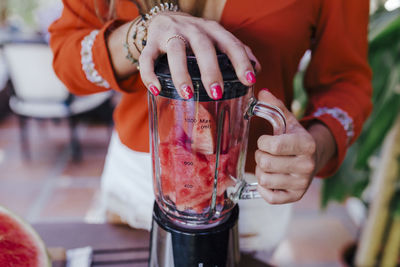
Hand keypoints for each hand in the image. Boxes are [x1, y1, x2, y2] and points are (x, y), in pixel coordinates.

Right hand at [139, 12, 260, 98]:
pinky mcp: (152, 42)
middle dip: (211, 70)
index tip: (249, 80)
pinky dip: (150, 74)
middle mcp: (193, 29)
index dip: (241, 61)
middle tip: (217, 92)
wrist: (164, 18)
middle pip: (203, 46)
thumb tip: (257, 70)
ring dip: (182, 74)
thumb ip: (235, 52)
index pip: (230, 43)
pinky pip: (148, 58)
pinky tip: (157, 89)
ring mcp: (171, 34)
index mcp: (212, 30)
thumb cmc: (195, 35)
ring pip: (176, 52)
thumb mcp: (216, 38)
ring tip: (189, 94)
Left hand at [254, 89, 335, 203]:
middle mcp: (307, 166)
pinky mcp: (295, 197)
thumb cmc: (295, 138)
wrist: (313, 158)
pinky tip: (270, 178)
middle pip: (265, 163)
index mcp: (306, 144)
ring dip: (260, 171)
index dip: (263, 142)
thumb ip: (274, 106)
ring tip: (269, 165)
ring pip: (264, 179)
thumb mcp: (287, 120)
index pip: (274, 146)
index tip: (265, 141)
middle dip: (260, 156)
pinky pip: (269, 196)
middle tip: (265, 153)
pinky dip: (263, 188)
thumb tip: (261, 92)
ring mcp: (302, 183)